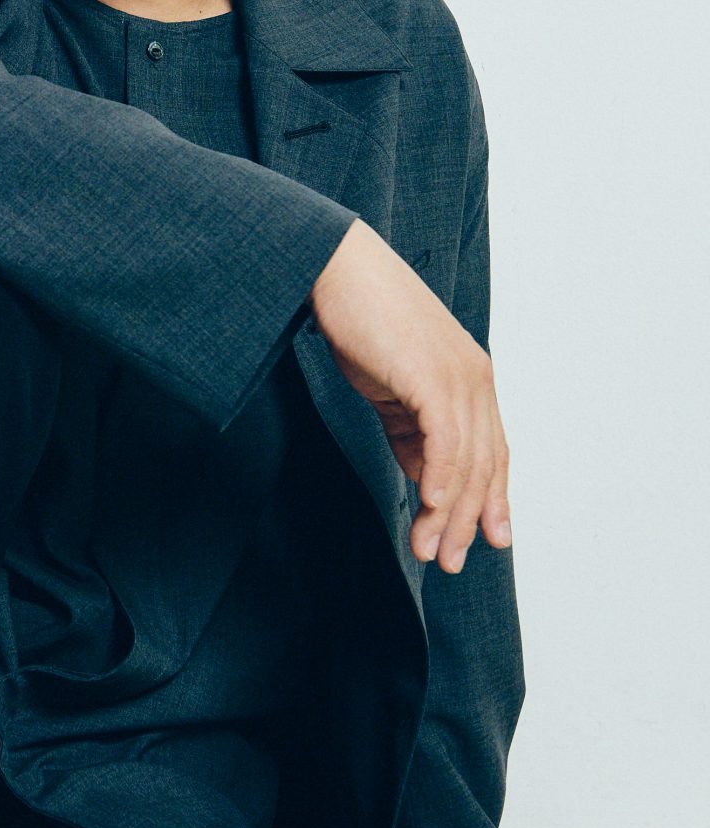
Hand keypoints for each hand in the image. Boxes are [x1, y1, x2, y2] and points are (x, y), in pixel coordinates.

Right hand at [310, 218, 510, 573]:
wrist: (336, 266)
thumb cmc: (358, 317)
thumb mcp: (390, 383)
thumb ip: (410, 426)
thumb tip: (422, 472)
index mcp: (469, 377)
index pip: (490, 451)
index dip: (492, 498)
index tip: (488, 538)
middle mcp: (474, 377)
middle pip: (483, 464)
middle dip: (467, 519)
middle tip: (448, 560)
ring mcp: (458, 375)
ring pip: (465, 460)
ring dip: (447, 512)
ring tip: (429, 549)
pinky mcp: (432, 375)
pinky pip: (444, 439)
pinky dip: (439, 477)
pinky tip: (426, 505)